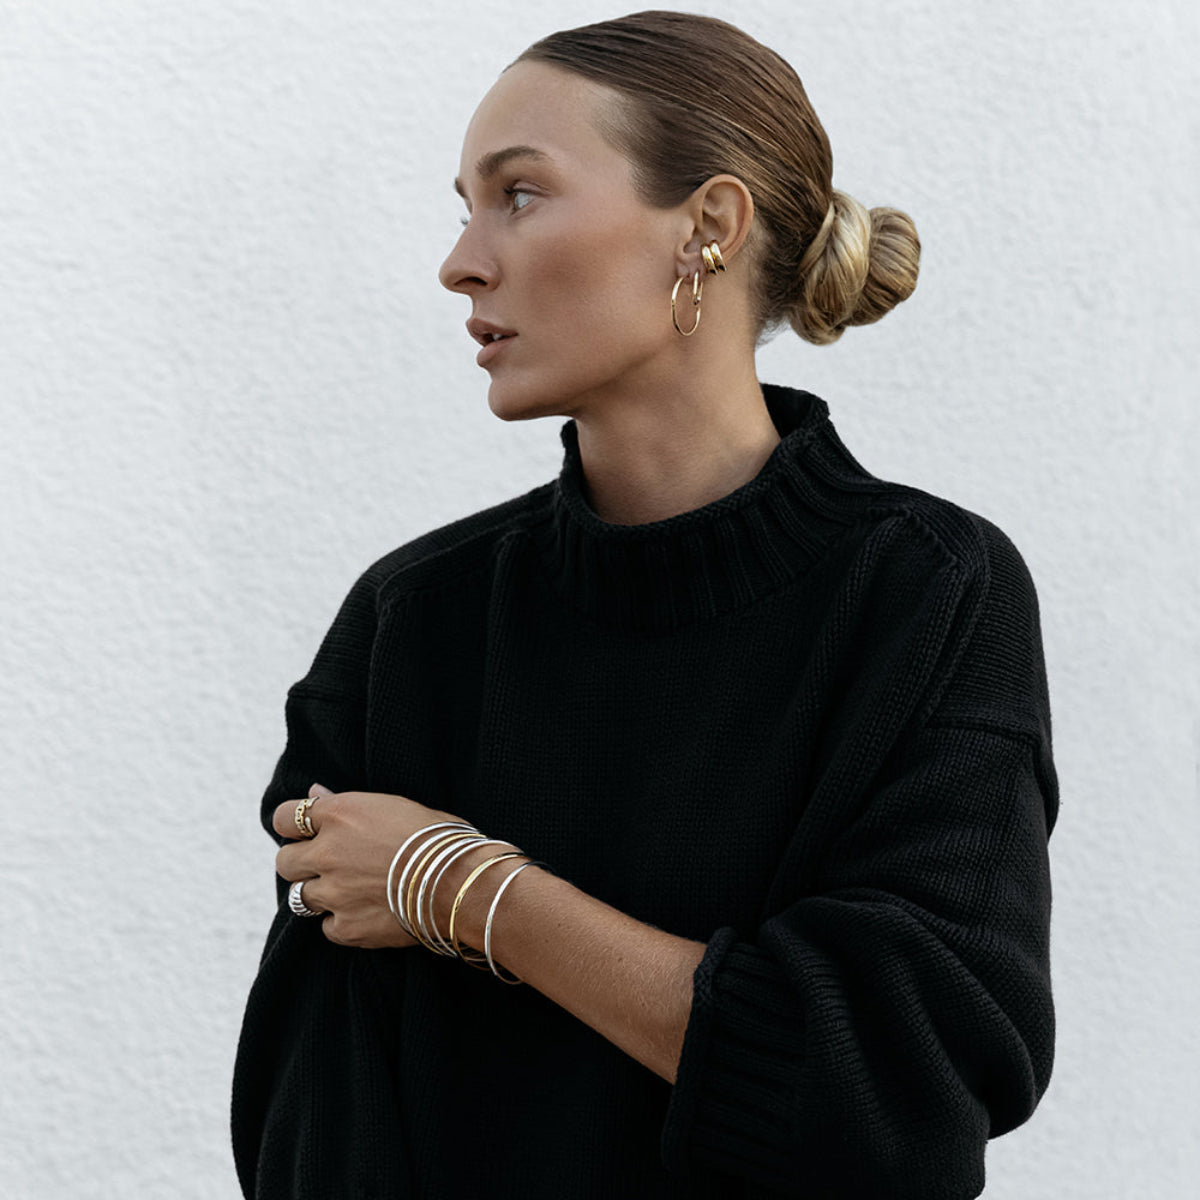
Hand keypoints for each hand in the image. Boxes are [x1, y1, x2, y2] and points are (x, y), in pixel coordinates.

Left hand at [272, 783, 470, 948]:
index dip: (295, 825)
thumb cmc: (438, 837)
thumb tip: (315, 792)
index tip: (308, 831)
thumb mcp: (395, 807)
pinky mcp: (346, 928)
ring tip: (350, 890)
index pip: (285, 817)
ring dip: (319, 892)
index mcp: (340, 814)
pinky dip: (341, 921)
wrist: (460, 884)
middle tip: (327, 863)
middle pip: (284, 860)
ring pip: (300, 896)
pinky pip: (327, 927)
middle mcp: (328, 853)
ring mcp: (333, 893)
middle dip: (301, 861)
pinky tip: (366, 912)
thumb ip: (348, 803)